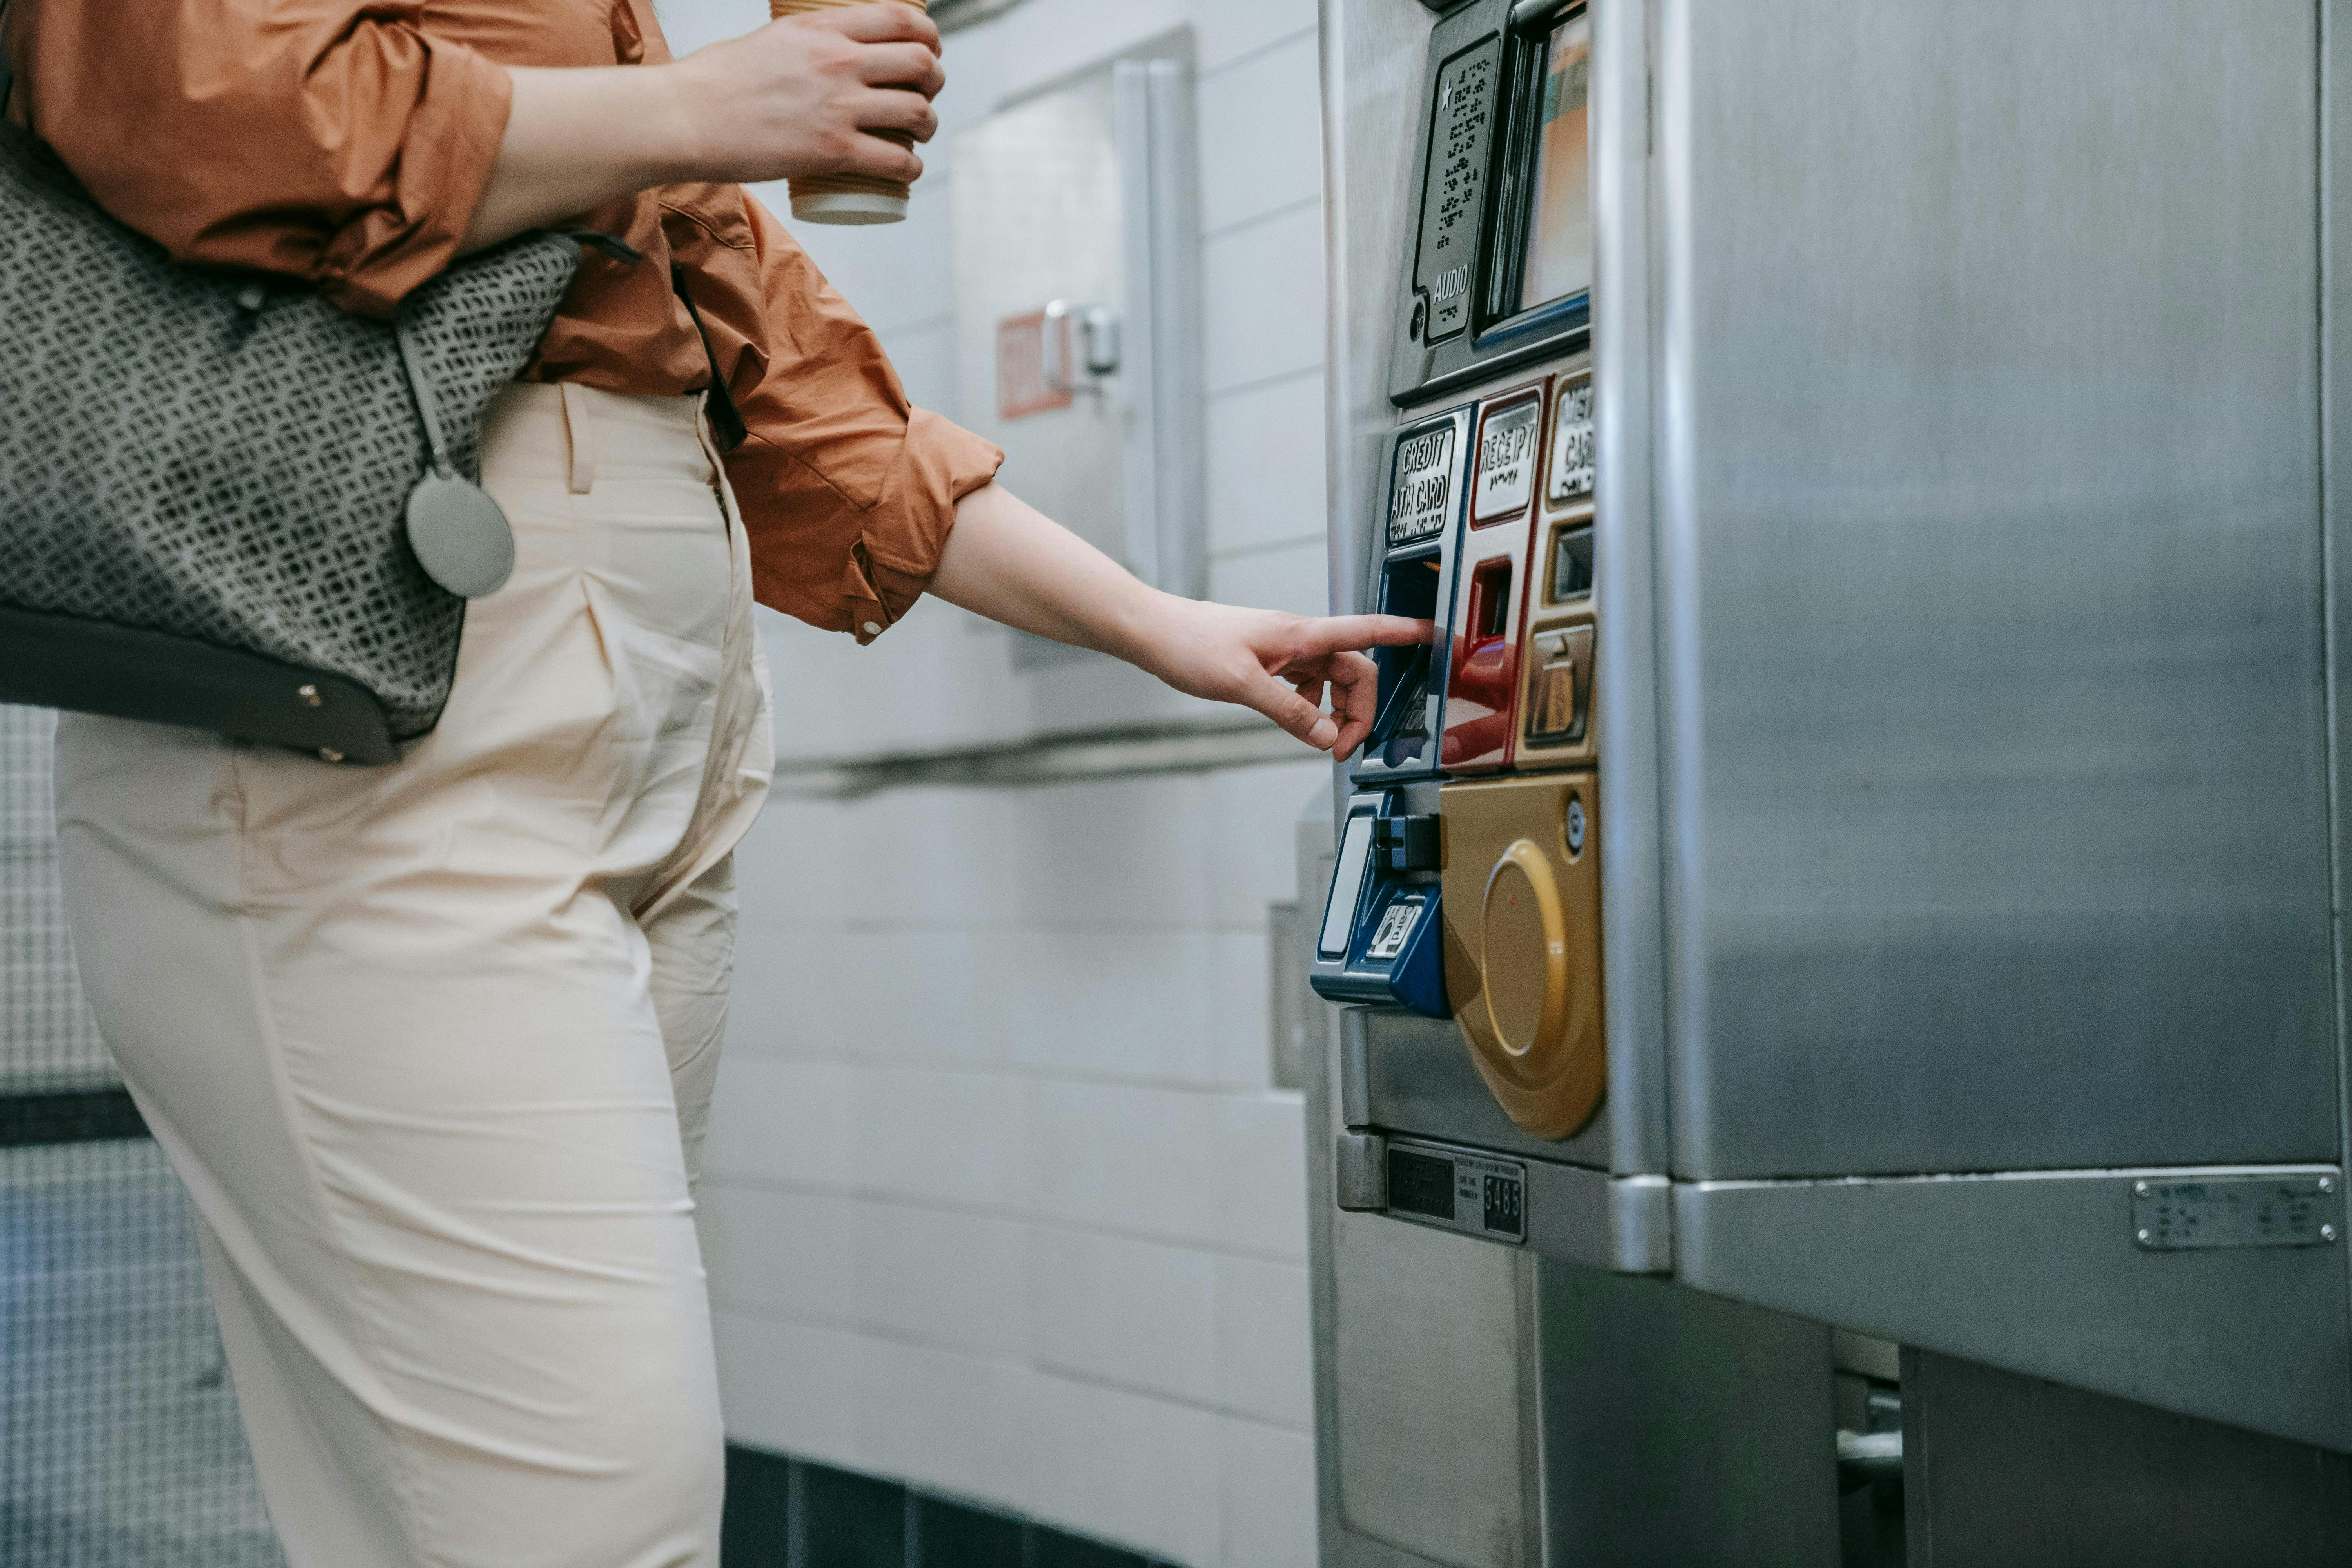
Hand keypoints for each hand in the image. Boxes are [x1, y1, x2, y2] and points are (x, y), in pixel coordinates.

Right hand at [673, 3, 944, 186]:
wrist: (687, 118)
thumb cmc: (716, 82)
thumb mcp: (771, 39)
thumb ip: (805, 43)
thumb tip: (824, 54)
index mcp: (823, 28)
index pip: (900, 19)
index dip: (928, 36)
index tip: (930, 50)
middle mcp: (839, 62)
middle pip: (920, 64)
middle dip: (935, 80)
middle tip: (927, 95)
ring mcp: (839, 107)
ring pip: (918, 113)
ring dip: (929, 126)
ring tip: (920, 134)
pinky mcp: (834, 151)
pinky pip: (897, 161)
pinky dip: (911, 169)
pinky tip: (906, 171)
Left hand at [1136, 600, 1436, 760]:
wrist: (1155, 633)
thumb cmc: (1192, 645)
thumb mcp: (1243, 685)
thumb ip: (1289, 712)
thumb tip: (1327, 736)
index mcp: (1301, 634)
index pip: (1366, 630)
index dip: (1404, 633)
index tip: (1435, 637)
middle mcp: (1299, 639)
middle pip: (1354, 671)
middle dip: (1359, 709)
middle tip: (1340, 747)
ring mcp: (1284, 650)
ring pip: (1330, 681)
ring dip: (1333, 710)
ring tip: (1318, 739)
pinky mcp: (1269, 661)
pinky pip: (1305, 685)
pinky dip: (1307, 705)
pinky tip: (1291, 718)